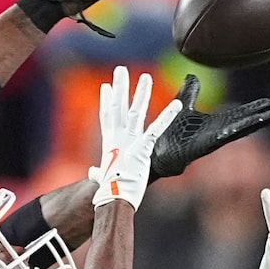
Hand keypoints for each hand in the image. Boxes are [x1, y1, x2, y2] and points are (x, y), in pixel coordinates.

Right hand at [93, 66, 181, 209]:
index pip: (107, 117)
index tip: (106, 86)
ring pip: (135, 112)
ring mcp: (129, 142)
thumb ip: (97, 173)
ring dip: (141, 94)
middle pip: (118, 107)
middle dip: (119, 87)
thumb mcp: (102, 178)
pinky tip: (177, 104)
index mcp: (110, 144)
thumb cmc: (109, 191)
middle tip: (120, 69)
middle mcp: (118, 139)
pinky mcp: (142, 149)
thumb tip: (92, 173)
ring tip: (145, 76)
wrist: (113, 199)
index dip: (107, 100)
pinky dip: (167, 116)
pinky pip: (156, 129)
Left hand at [150, 74, 269, 179]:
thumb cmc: (169, 134)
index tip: (269, 102)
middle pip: (247, 123)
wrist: (156, 152)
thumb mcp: (182, 106)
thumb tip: (192, 76)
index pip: (239, 115)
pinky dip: (239, 129)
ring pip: (242, 129)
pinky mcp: (206, 145)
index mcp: (215, 124)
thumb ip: (189, 92)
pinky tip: (253, 124)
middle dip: (266, 117)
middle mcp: (218, 132)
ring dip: (260, 123)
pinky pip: (226, 136)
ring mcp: (214, 139)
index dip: (254, 109)